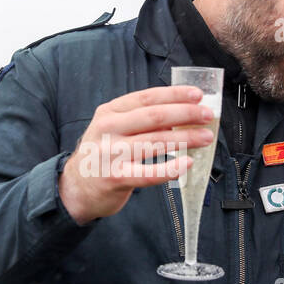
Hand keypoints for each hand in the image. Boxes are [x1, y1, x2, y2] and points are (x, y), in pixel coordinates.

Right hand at [58, 85, 215, 224]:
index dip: (175, 94)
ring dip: (186, 138)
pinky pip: (149, 173)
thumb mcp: (111, 128)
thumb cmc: (102, 155)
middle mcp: (108, 129)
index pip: (147, 98)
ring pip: (156, 142)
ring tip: (206, 138)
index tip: (197, 95)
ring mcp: (111, 154)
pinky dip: (171, 168)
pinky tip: (187, 164)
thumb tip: (180, 112)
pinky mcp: (116, 178)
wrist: (75, 189)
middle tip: (208, 116)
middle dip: (186, 114)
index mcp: (109, 112)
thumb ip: (138, 119)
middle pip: (155, 117)